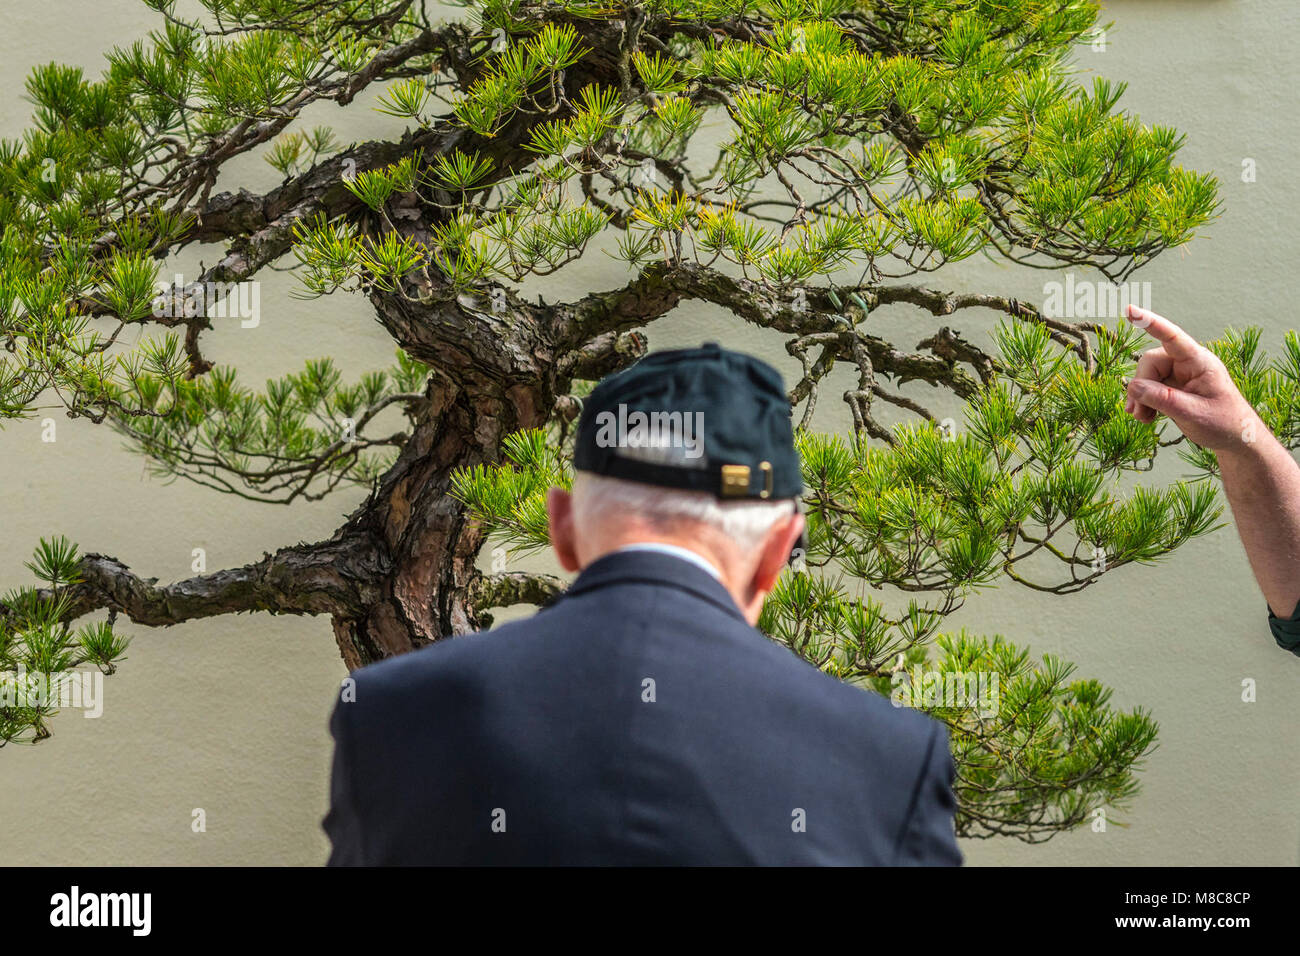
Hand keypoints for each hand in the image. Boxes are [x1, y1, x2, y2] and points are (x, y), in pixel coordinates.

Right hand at [1123, 304, 1263, 452]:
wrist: (1235, 438)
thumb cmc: (1223, 423)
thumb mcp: (1193, 413)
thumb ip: (1162, 399)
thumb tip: (1133, 386)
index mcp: (1200, 362)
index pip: (1172, 338)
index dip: (1151, 323)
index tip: (1130, 310)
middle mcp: (1188, 364)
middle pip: (1151, 363)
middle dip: (1140, 387)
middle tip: (1138, 413)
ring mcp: (1179, 375)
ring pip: (1146, 377)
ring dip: (1139, 398)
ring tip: (1142, 419)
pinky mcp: (1172, 387)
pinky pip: (1149, 388)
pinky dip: (1143, 403)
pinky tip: (1146, 417)